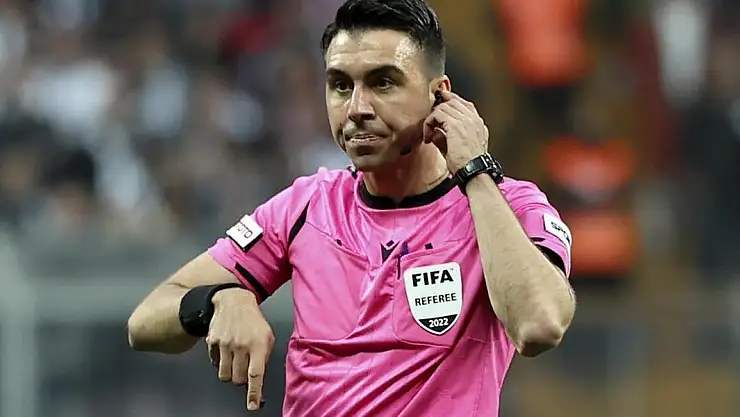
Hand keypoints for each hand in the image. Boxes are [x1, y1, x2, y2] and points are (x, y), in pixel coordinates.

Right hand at [207, 288, 274, 410]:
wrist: (234, 301)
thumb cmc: (254, 320)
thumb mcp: (267, 336)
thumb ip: (264, 358)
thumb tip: (259, 380)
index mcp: (258, 345)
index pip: (256, 375)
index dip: (254, 393)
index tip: (252, 405)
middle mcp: (241, 345)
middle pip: (238, 379)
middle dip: (241, 379)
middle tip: (244, 368)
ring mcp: (225, 344)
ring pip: (224, 375)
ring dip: (230, 373)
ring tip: (234, 361)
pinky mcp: (212, 342)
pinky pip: (214, 363)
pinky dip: (220, 362)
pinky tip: (226, 350)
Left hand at [423, 90, 488, 172]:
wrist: (473, 171)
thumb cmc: (467, 164)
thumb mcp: (458, 148)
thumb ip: (447, 137)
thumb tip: (435, 132)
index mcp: (477, 123)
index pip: (463, 103)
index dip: (449, 103)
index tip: (438, 109)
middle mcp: (473, 119)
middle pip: (452, 101)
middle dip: (438, 109)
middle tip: (429, 122)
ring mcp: (466, 120)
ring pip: (444, 106)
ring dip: (432, 119)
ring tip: (428, 133)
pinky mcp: (456, 124)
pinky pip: (437, 114)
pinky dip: (429, 123)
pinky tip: (428, 136)